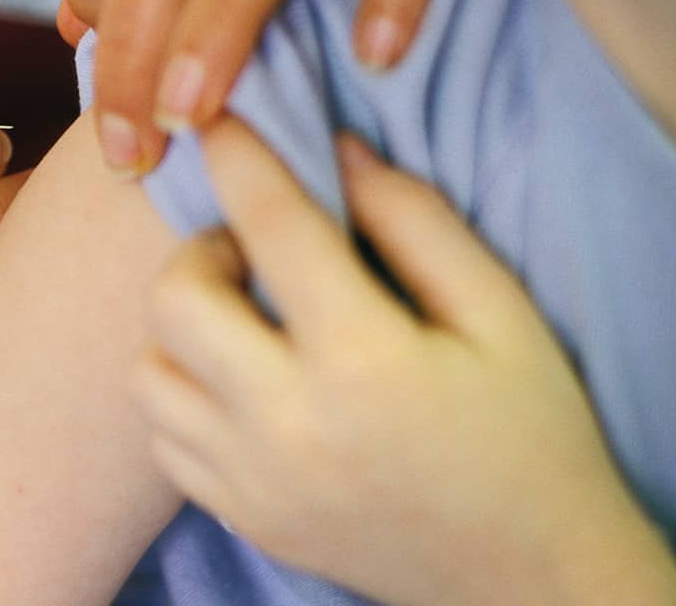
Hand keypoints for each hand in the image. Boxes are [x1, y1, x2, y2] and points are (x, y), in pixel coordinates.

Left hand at [134, 119, 675, 605]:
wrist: (527, 574)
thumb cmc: (527, 434)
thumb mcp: (501, 315)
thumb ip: (417, 223)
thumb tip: (335, 152)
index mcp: (363, 360)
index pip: (272, 227)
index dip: (239, 155)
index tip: (220, 116)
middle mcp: (287, 423)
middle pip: (175, 298)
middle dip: (203, 250)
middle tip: (252, 252)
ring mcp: (251, 479)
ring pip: (148, 370)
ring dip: (181, 326)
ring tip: (241, 320)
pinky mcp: (239, 516)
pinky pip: (162, 435)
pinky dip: (182, 393)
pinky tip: (235, 382)